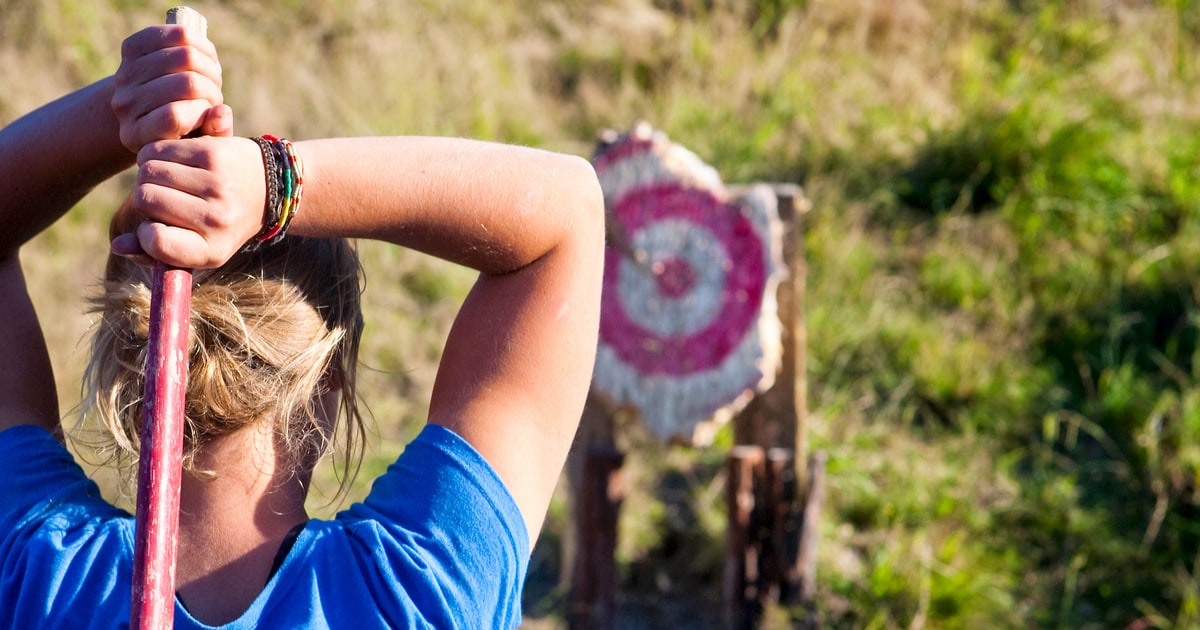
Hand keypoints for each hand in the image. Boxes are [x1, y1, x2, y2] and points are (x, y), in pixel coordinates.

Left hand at [111, 24, 228, 151]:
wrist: (151, 106)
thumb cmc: (185, 129)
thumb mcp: (201, 139)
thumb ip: (216, 131)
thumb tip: (221, 111)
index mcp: (138, 136)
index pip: (174, 117)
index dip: (202, 110)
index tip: (208, 111)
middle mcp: (125, 106)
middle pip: (184, 83)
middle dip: (211, 86)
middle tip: (214, 91)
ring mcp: (124, 76)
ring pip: (183, 56)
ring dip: (208, 64)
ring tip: (210, 75)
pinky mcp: (130, 49)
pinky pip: (173, 34)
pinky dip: (196, 40)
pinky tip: (202, 53)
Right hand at [111, 136, 265, 268]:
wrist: (266, 187)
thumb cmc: (219, 223)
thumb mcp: (196, 247)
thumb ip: (153, 252)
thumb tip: (117, 247)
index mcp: (211, 250)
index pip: (156, 242)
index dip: (145, 235)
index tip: (156, 228)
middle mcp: (217, 219)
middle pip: (145, 199)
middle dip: (145, 198)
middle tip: (165, 198)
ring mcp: (217, 184)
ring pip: (147, 171)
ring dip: (149, 174)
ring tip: (169, 180)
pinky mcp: (213, 153)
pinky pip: (157, 150)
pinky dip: (154, 155)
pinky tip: (172, 163)